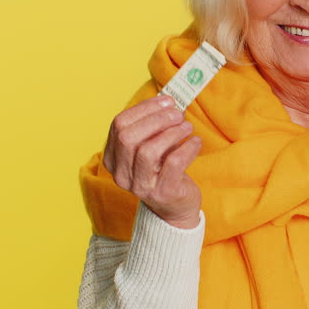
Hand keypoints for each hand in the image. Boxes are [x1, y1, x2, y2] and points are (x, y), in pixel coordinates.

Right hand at [103, 94, 202, 228]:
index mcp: (113, 159)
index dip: (143, 109)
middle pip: (128, 137)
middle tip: (177, 114)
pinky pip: (173, 163)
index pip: (119, 125)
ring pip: (148, 151)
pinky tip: (195, 142)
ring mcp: (141, 186)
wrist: (175, 208)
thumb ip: (152, 126)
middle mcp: (122, 174)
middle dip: (156, 120)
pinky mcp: (163, 193)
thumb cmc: (163, 170)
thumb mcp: (152, 146)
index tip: (166, 102)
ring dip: (171, 133)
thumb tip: (166, 101)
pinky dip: (187, 148)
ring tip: (186, 126)